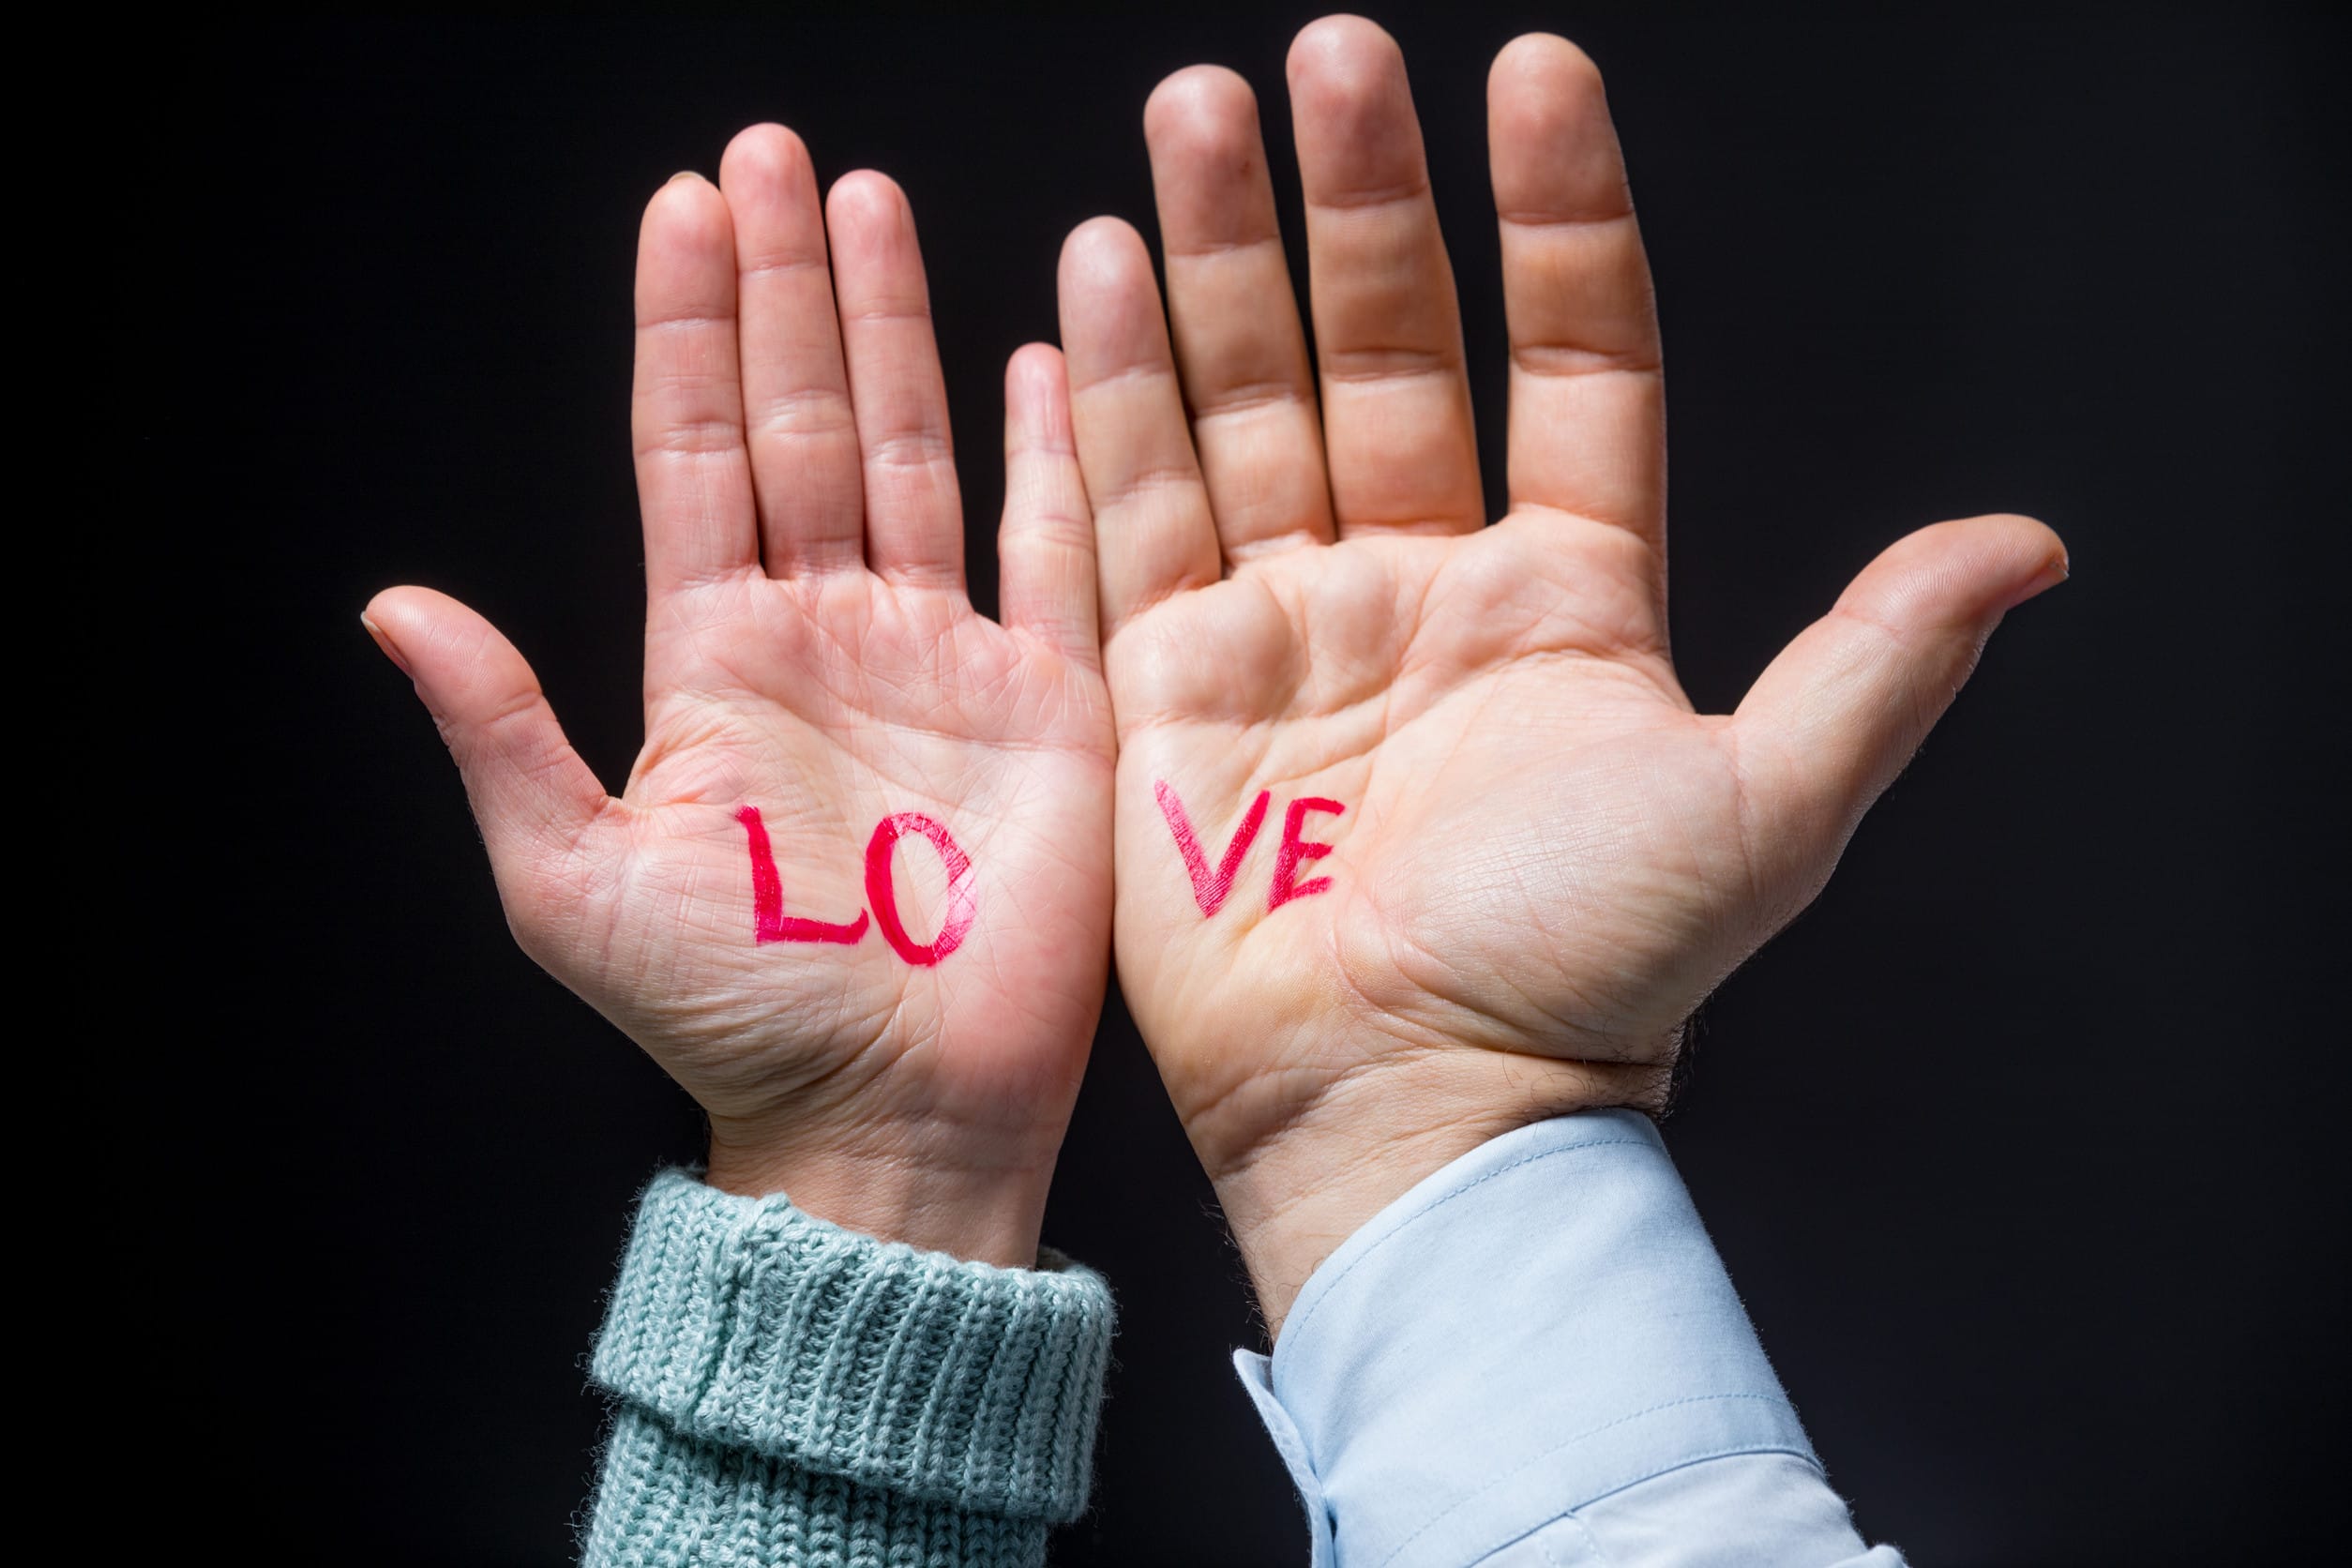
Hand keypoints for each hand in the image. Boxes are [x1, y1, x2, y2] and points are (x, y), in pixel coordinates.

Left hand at [366, 128, 1111, 1266]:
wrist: (896, 1115)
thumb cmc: (738, 1017)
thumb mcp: (578, 882)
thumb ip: (502, 734)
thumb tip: (394, 606)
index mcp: (714, 659)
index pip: (694, 454)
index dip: (687, 328)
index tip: (684, 205)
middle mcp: (828, 634)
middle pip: (802, 420)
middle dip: (789, 286)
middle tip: (777, 156)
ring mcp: (944, 657)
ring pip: (915, 453)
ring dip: (898, 331)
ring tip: (875, 207)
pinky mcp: (1049, 700)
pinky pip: (1054, 548)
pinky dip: (1052, 449)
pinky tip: (1042, 354)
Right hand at [1057, 19, 2065, 1327]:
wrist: (1411, 1108)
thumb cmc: (1588, 976)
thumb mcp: (1764, 809)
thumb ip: (1874, 661)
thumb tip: (2025, 547)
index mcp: (1567, 593)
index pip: (1570, 358)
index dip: (1555, 219)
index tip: (1532, 74)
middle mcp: (1422, 583)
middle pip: (1381, 349)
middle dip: (1351, 203)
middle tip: (1319, 59)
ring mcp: (1288, 625)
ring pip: (1246, 401)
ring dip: (1213, 261)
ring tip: (1193, 113)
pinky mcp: (1170, 684)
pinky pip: (1132, 513)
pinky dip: (1110, 398)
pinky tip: (1093, 277)